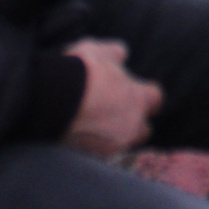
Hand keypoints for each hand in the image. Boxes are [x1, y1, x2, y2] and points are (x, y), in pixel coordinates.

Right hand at [61, 39, 162, 156]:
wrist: (51, 99)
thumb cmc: (80, 72)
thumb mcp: (100, 51)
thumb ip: (116, 53)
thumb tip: (122, 55)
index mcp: (138, 99)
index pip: (156, 99)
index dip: (146, 95)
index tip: (138, 92)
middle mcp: (131, 126)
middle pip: (144, 128)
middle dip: (135, 122)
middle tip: (118, 112)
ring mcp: (112, 145)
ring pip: (123, 144)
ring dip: (115, 136)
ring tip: (98, 126)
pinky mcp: (92, 157)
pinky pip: (100, 154)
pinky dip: (94, 145)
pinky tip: (82, 135)